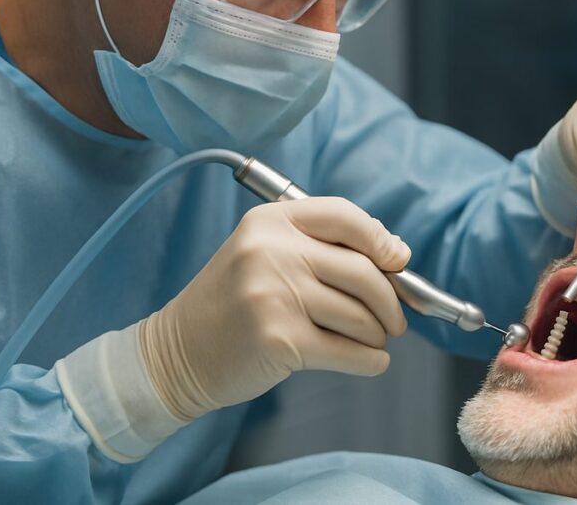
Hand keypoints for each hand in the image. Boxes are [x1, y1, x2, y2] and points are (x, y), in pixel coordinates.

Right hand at [139, 197, 409, 419]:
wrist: (178, 352)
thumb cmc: (233, 303)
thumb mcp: (264, 254)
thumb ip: (322, 246)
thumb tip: (396, 253)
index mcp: (270, 221)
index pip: (345, 216)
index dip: (381, 240)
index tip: (398, 261)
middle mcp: (271, 251)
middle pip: (364, 271)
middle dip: (391, 301)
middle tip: (394, 320)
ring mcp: (274, 295)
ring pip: (362, 316)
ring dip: (378, 334)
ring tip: (370, 340)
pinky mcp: (280, 340)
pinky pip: (351, 352)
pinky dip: (371, 361)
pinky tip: (369, 360)